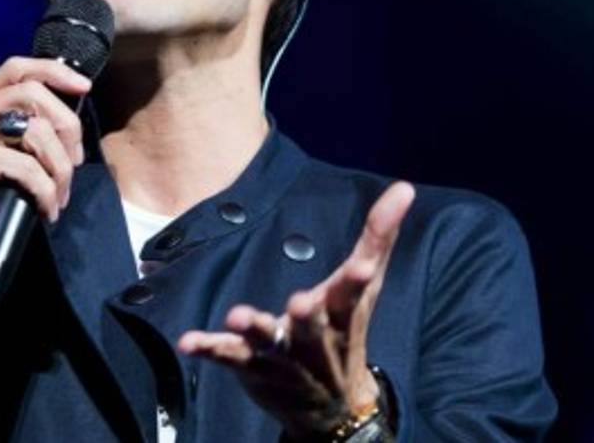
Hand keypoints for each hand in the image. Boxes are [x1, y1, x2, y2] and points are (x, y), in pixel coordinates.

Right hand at [0, 56, 90, 279]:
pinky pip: (27, 167)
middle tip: (74, 164)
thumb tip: (69, 127)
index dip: (54, 71)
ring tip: (59, 195)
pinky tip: (44, 209)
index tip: (83, 87)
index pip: (17, 70)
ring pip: (36, 130)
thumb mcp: (2, 159)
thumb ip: (22, 134)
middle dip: (68, 127)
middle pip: (33, 93)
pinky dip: (46, 190)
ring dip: (60, 167)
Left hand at [177, 181, 414, 439]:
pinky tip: (188, 341)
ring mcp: (282, 355)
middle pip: (312, 326)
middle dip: (308, 317)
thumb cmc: (346, 331)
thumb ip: (380, 236)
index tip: (365, 267)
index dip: (358, 280)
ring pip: (268, 343)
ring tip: (238, 317)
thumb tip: (405, 187)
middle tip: (301, 303)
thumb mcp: (366, 285)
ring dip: (256, 330)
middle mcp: (315, 338)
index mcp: (344, 314)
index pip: (354, 294)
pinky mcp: (251, 366)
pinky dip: (209, 348)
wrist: (332, 406)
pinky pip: (228, 357)